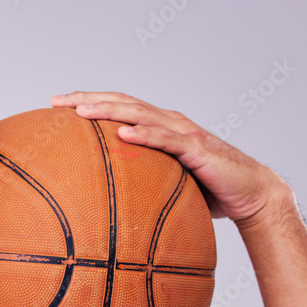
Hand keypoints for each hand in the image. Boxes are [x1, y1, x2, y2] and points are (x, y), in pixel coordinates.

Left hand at [50, 91, 287, 222]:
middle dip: (88, 99)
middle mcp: (170, 123)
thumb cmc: (209, 192)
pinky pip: (166, 140)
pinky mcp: (197, 149)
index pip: (119, 108)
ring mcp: (184, 133)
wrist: (250, 193)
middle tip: (56, 102)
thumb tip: (107, 206)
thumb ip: (142, 186)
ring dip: (109, 110)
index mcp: (160, 128)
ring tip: (81, 110)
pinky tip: (122, 133)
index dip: (90, 103)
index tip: (57, 106)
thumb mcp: (167, 187)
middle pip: (123, 103)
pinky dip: (144, 134)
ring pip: (141, 114)